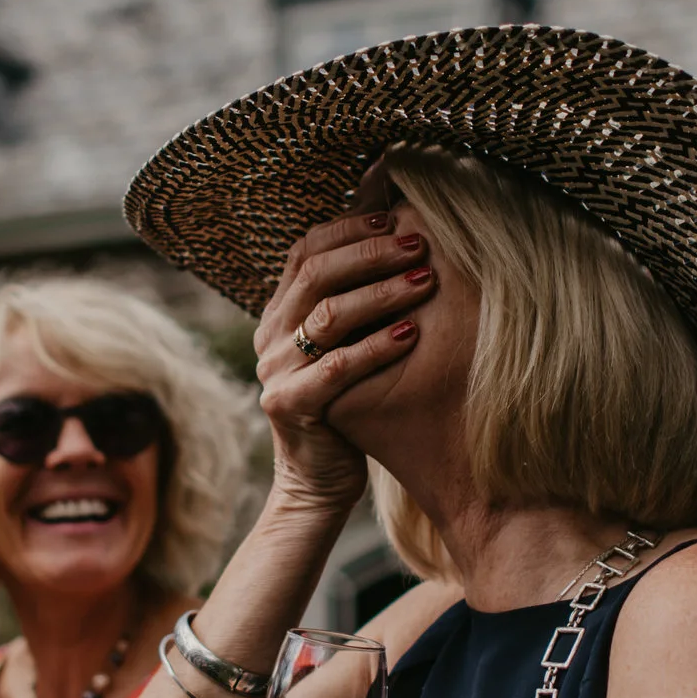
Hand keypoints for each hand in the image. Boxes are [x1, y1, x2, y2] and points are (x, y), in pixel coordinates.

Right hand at [253, 205, 437, 512]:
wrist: (318, 480)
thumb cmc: (348, 403)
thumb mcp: (348, 342)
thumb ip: (359, 296)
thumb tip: (399, 232)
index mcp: (280, 312)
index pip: (305, 249)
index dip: (349, 229)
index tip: (396, 218)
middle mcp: (270, 334)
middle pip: (316, 273)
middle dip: (372, 253)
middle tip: (420, 246)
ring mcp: (275, 369)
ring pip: (329, 315)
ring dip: (382, 293)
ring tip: (426, 281)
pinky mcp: (290, 405)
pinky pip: (337, 367)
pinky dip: (378, 347)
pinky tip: (414, 334)